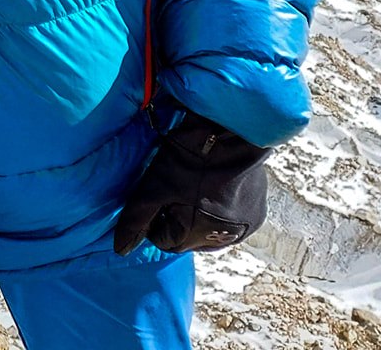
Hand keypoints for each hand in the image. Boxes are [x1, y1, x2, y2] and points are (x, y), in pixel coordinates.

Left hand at [114, 111, 270, 254]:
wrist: (231, 132)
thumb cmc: (190, 158)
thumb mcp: (155, 185)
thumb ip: (136, 219)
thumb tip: (121, 249)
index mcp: (201, 236)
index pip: (166, 241)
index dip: (156, 217)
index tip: (157, 194)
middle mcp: (228, 239)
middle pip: (189, 237)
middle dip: (178, 217)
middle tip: (174, 187)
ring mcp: (246, 227)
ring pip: (211, 229)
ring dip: (200, 213)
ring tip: (194, 184)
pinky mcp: (258, 212)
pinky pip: (231, 219)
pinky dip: (220, 207)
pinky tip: (214, 184)